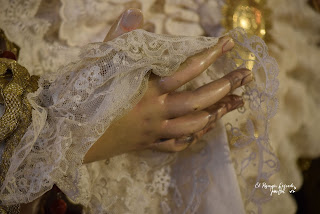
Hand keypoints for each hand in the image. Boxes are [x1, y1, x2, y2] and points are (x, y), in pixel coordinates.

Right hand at [83, 9, 252, 162]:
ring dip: (218, 113)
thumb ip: (121, 37)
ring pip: (194, 125)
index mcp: (148, 90)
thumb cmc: (85, 97)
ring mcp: (155, 131)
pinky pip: (177, 144)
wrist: (70, 135)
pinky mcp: (148, 144)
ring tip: (236, 102)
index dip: (211, 55)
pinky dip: (193, 136)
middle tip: (246, 76)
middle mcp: (157, 112)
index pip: (187, 70)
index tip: (229, 43)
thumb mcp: (101, 63)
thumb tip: (137, 11)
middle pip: (200, 101)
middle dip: (226, 87)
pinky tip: (204, 130)